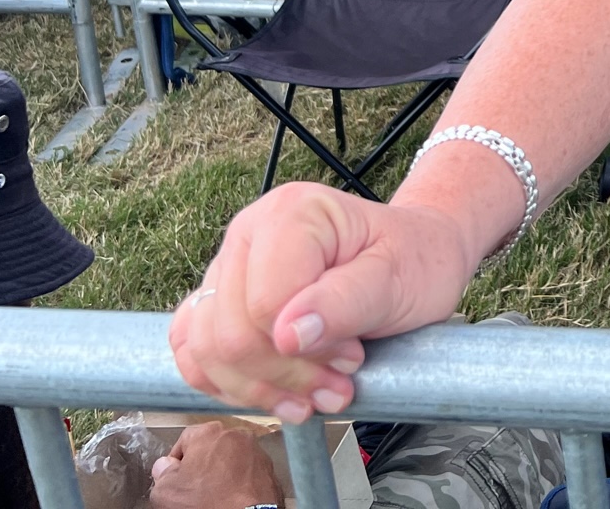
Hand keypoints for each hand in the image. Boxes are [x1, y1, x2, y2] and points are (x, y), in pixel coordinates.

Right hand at [149, 420, 279, 508]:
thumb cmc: (207, 502)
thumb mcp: (167, 491)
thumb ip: (162, 473)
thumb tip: (164, 466)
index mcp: (209, 433)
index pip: (185, 439)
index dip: (176, 460)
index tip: (174, 477)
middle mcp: (236, 434)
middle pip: (210, 446)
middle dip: (201, 464)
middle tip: (193, 487)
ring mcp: (256, 450)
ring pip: (232, 457)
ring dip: (222, 471)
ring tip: (214, 493)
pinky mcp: (269, 468)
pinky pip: (248, 470)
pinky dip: (240, 480)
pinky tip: (232, 496)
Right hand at [168, 182, 473, 421]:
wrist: (415, 253)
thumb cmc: (413, 260)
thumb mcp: (398, 279)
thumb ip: (345, 303)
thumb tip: (286, 336)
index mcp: (292, 214)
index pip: (264, 305)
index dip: (305, 351)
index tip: (352, 360)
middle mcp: (248, 232)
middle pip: (230, 332)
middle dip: (284, 377)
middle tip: (339, 387)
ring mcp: (229, 265)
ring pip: (206, 348)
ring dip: (259, 390)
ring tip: (315, 396)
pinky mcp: (221, 297)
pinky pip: (193, 350)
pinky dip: (227, 383)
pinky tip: (273, 393)